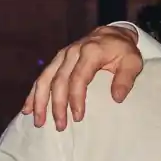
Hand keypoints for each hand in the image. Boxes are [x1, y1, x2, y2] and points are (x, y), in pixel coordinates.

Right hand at [21, 25, 142, 130]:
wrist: (113, 34)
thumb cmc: (123, 51)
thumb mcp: (132, 62)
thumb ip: (126, 79)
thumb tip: (117, 98)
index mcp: (90, 52)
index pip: (79, 77)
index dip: (76, 98)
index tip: (78, 117)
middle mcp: (72, 52)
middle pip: (59, 80)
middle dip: (57, 105)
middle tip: (60, 126)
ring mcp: (62, 55)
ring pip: (45, 78)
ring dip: (40, 101)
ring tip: (38, 121)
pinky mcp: (57, 60)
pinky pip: (42, 76)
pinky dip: (34, 93)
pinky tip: (27, 108)